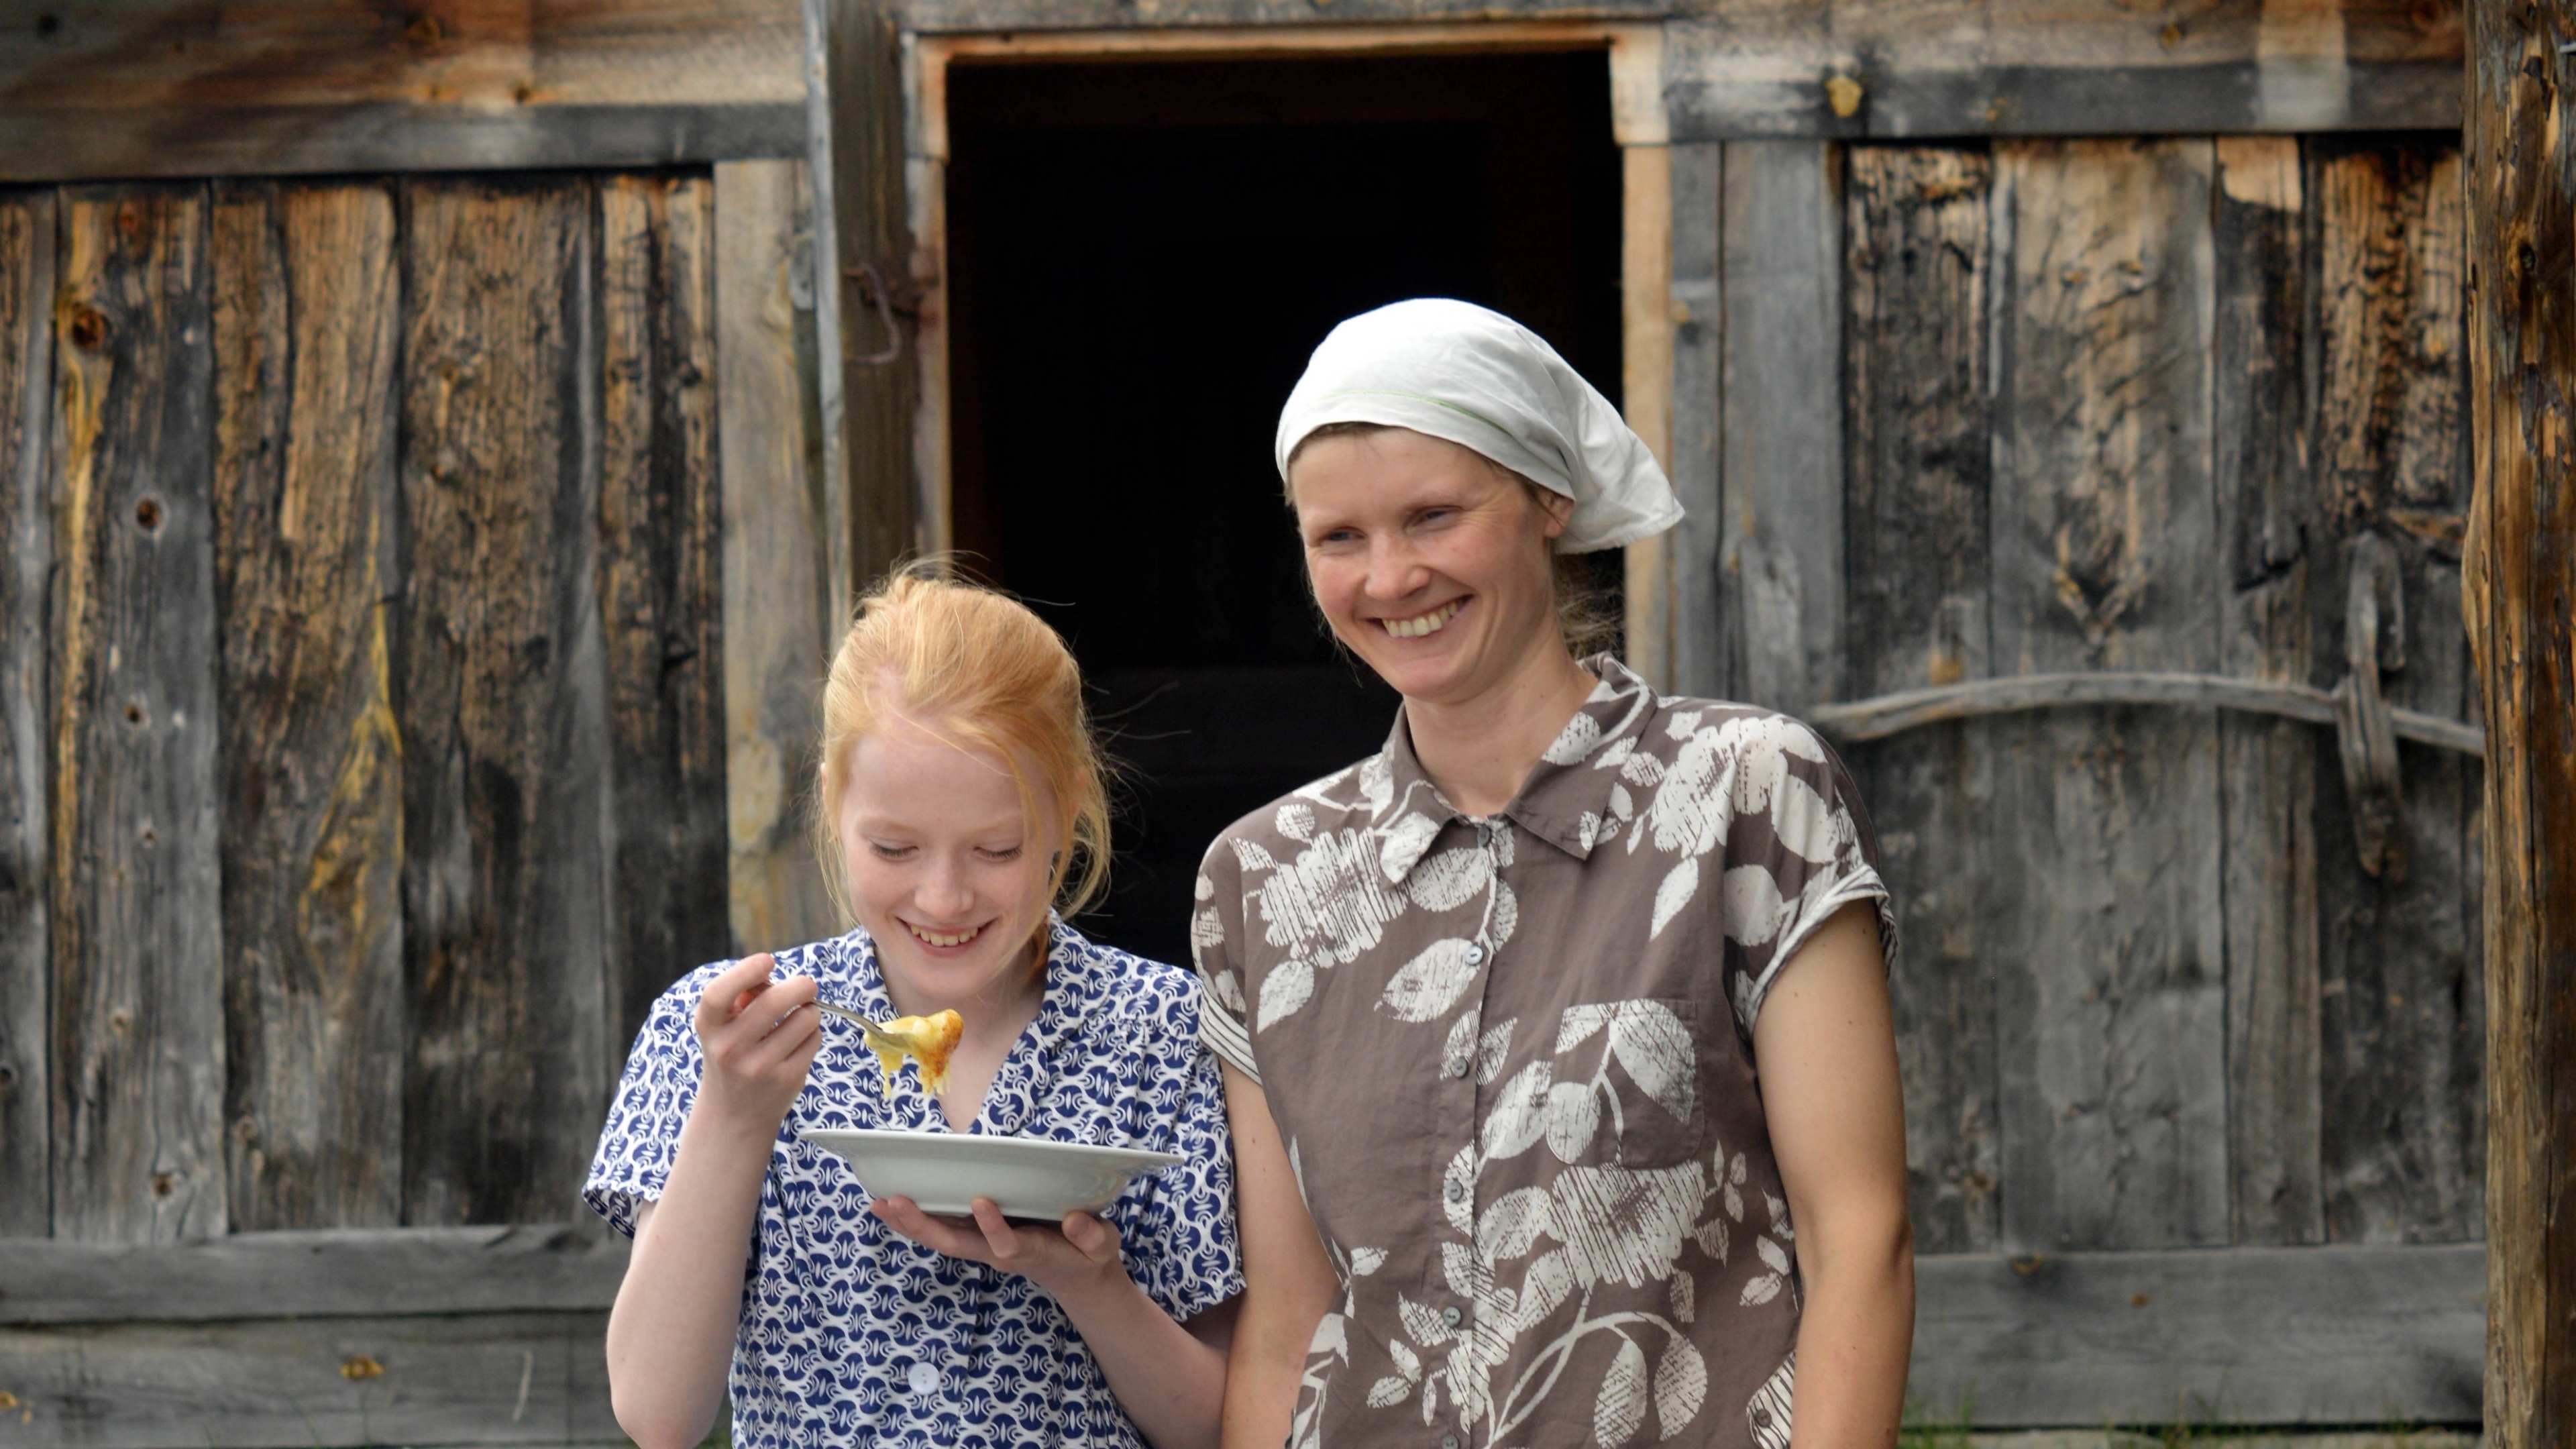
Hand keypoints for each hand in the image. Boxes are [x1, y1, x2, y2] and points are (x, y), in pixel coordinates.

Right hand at [692, 953, 823, 1132]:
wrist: (733, 1114)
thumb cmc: (732, 1055)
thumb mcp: (723, 1026)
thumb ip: (741, 997)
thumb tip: (770, 977)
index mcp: (709, 1027)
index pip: (718, 994)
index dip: (744, 971)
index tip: (768, 960)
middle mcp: (729, 1048)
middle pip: (774, 1001)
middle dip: (801, 985)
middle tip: (807, 986)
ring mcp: (758, 1067)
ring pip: (804, 1018)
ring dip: (810, 1011)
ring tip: (798, 1019)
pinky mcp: (786, 1080)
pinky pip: (814, 1039)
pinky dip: (812, 1034)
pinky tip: (798, 1043)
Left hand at [871, 1195, 1129, 1304]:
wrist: (1078, 1278)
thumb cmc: (1090, 1255)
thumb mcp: (1103, 1246)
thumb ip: (1092, 1235)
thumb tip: (1074, 1220)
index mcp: (1032, 1252)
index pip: (1007, 1244)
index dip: (993, 1227)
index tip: (982, 1202)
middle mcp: (1000, 1252)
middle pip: (957, 1244)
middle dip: (924, 1225)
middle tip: (897, 1202)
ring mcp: (986, 1248)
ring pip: (942, 1240)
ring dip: (910, 1223)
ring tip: (879, 1202)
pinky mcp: (979, 1240)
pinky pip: (943, 1232)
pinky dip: (915, 1221)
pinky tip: (889, 1206)